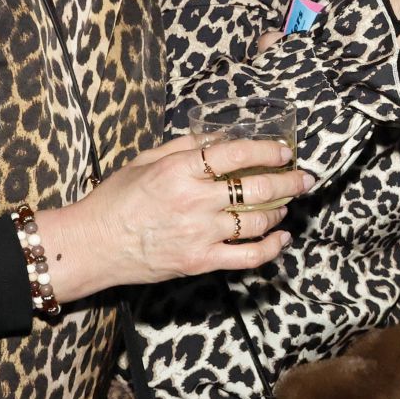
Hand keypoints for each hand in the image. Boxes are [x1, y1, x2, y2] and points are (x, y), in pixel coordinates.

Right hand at [31, 135, 313, 302]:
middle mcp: (194, 200)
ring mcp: (200, 234)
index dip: (268, 151)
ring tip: (286, 206)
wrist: (93, 244)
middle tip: (306, 179)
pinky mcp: (200, 261)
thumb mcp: (146, 161)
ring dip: (279, 212)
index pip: (236, 154)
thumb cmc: (115, 199)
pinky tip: (282, 238)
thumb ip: (185, 147)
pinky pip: (247, 257)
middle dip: (290, 182)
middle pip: (257, 188)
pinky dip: (271, 248)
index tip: (286, 152)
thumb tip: (221, 137)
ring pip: (257, 222)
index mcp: (179, 170)